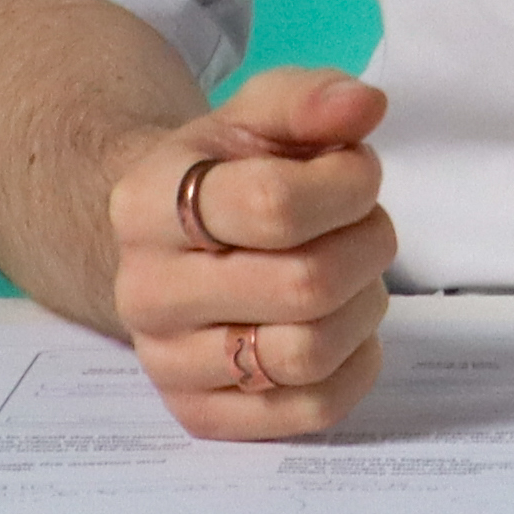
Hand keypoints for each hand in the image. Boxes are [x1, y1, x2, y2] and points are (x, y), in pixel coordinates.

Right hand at [105, 66, 397, 439]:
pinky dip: (357, 363)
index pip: (274, 206)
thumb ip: (311, 98)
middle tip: (368, 224)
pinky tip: (345, 322)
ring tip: (355, 272)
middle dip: (367, 245)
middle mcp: (145, 293)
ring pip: (309, 354)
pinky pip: (312, 410)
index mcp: (148, 203)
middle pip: (304, 287)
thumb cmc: (225, 169)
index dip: (347, 186)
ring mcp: (169, 364)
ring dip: (365, 305)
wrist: (169, 240)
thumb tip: (365, 107)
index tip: (360, 170)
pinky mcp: (202, 415)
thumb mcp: (258, 113)